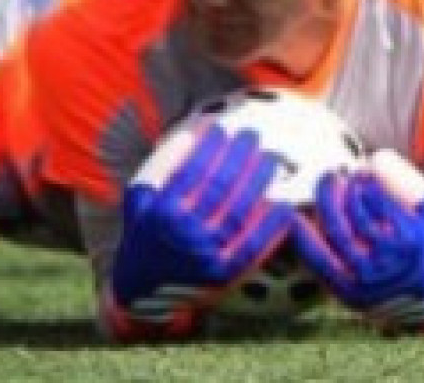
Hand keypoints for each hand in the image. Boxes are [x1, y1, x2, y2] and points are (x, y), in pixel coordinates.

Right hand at [107, 125, 290, 337]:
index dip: (209, 147)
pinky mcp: (223, 274)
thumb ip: (160, 170)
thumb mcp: (139, 204)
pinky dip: (271, 225)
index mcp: (162, 214)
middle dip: (239, 155)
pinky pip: (253, 245)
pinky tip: (284, 204)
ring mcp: (205, 255)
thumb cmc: (144, 238)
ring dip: (258, 180)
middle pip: (220, 186)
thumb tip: (191, 133)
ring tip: (269, 158)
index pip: (191, 171)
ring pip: (239, 210)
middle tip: (251, 136)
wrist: (141, 293)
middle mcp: (184, 233)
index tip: (220, 130)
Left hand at [288, 154, 423, 333]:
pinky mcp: (346, 290)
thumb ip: (406, 184)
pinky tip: (297, 221)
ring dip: (326, 207)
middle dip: (339, 191)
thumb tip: (370, 162)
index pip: (378, 203)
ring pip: (336, 236)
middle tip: (332, 174)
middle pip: (353, 218)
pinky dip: (306, 241)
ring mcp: (364, 278)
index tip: (359, 171)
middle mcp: (385, 260)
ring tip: (324, 188)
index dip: (364, 185)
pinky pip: (320, 263)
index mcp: (409, 238)